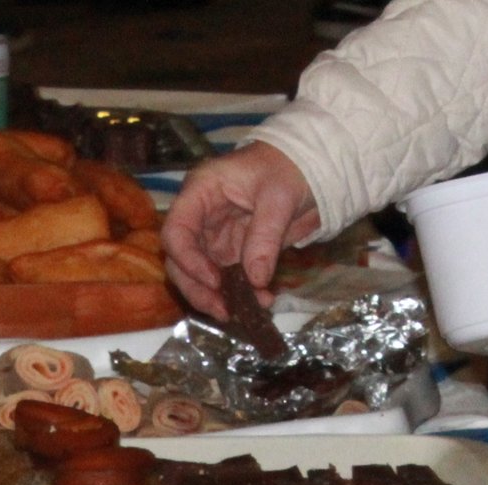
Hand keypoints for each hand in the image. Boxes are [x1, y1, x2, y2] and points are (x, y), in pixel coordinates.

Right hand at [161, 143, 319, 317]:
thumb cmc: (288, 168)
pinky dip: (240, 295)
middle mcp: (200, 218)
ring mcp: (214, 238)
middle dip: (198, 289)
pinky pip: (227, 280)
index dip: (187, 260)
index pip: (176, 231)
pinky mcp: (232, 253)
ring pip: (198, 276)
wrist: (311, 169)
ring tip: (243, 312)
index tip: (214, 282)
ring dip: (217, 298)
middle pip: (179, 261)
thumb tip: (255, 280)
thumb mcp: (279, 197)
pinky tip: (261, 301)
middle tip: (223, 310)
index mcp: (201, 192)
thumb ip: (265, 237)